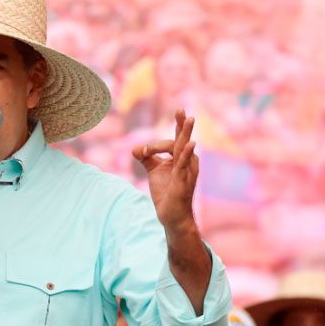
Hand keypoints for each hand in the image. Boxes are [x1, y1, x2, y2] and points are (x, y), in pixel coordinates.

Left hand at [132, 109, 198, 232]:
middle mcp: (186, 162)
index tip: (164, 126)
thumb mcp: (154, 171)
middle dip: (182, 124)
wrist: (171, 216)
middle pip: (182, 139)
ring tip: (190, 119)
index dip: (175, 126)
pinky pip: (184, 165)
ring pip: (184, 149)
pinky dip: (187, 154)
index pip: (177, 138)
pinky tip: (190, 145)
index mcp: (179, 157)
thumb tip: (134, 148)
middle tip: (180, 109)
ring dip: (185, 134)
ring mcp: (186, 171)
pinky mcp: (183, 181)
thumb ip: (145, 157)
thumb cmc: (166, 192)